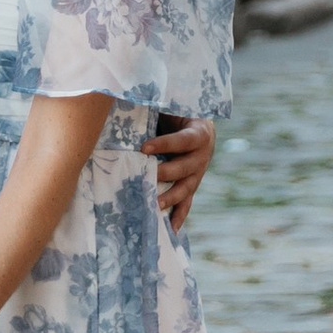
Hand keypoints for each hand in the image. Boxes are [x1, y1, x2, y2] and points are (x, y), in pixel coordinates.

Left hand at [152, 117, 215, 231]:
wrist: (194, 120)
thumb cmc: (176, 111)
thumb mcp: (171, 106)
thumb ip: (157, 107)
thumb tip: (129, 102)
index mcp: (200, 132)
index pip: (184, 140)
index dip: (166, 144)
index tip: (144, 148)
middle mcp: (203, 155)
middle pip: (186, 168)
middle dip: (166, 173)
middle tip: (146, 177)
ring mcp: (199, 172)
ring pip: (187, 188)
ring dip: (171, 198)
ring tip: (155, 205)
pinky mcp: (193, 185)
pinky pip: (187, 202)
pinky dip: (179, 216)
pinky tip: (171, 229)